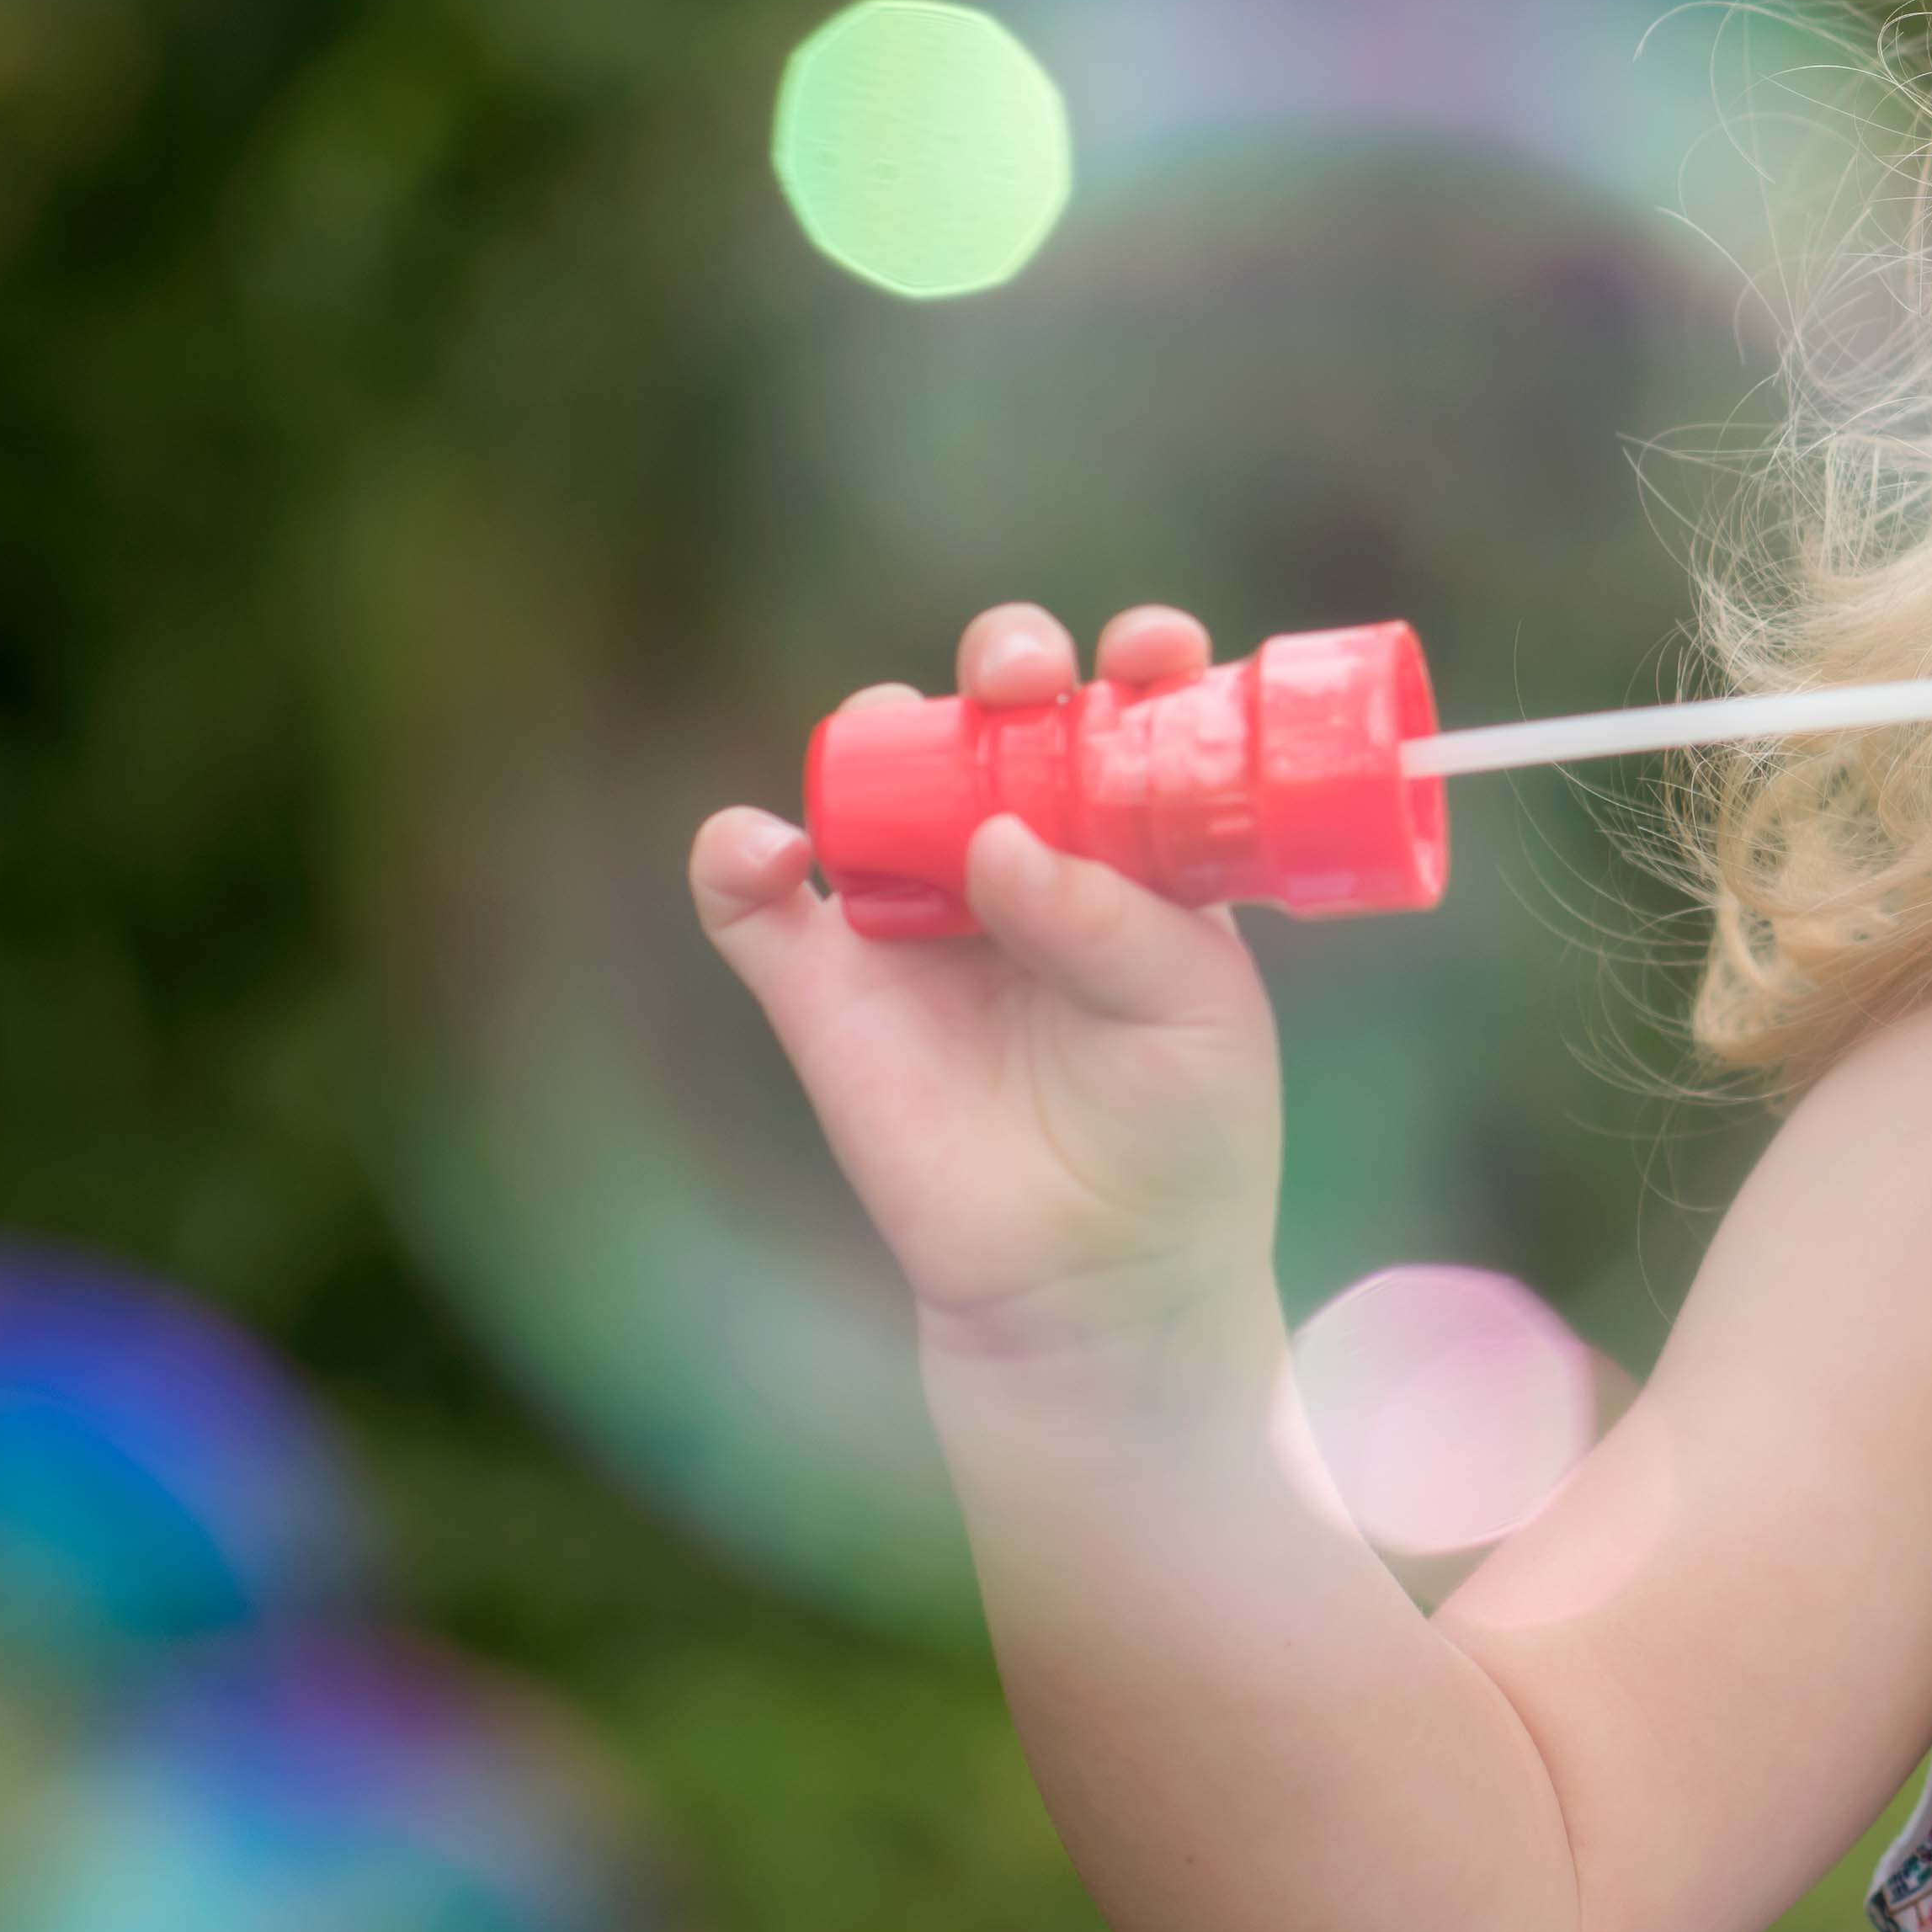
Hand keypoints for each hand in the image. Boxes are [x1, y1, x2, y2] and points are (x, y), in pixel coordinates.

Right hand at [693, 600, 1284, 1368]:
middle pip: (995, 711)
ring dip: (879, 722)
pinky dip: (735, 852)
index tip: (1152, 654)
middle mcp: (1025, 852)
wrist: (1096, 1277)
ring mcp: (919, 913)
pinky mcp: (824, 987)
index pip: (1134, 715)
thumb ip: (1112, 923)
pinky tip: (773, 851)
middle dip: (1009, 656)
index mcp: (1139, 845)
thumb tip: (997, 840)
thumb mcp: (1196, 1018)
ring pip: (874, 770)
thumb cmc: (1181, 1135)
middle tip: (1022, 677)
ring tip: (908, 736)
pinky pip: (749, 898)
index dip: (1140, 659)